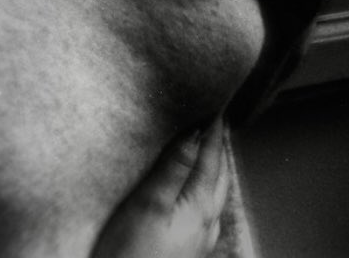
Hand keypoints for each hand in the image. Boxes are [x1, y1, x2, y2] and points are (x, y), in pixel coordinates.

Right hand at [92, 117, 228, 257]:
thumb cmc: (128, 257)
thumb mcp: (147, 206)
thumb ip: (174, 168)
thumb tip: (196, 133)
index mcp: (202, 205)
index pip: (212, 157)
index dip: (214, 130)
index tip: (217, 106)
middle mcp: (209, 221)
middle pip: (220, 174)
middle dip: (219, 146)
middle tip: (216, 121)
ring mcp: (202, 239)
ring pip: (215, 193)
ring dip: (213, 168)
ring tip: (209, 148)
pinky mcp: (190, 252)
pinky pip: (206, 210)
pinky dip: (204, 190)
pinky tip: (197, 191)